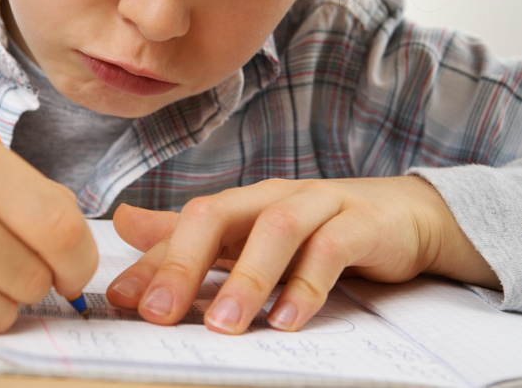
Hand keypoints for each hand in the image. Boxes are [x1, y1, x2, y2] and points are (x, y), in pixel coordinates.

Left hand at [106, 176, 497, 333]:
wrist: (403, 217)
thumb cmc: (316, 230)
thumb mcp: (248, 237)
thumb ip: (189, 236)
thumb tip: (122, 221)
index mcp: (241, 205)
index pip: (184, 228)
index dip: (151, 263)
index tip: (120, 300)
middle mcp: (271, 198)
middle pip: (217, 216)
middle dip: (183, 263)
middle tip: (159, 313)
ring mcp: (318, 205)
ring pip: (275, 230)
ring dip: (246, 279)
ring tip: (222, 326)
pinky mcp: (361, 223)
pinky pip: (331, 249)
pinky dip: (308, 283)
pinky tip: (288, 319)